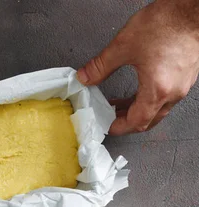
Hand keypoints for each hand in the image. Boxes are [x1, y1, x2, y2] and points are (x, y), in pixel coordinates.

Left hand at [77, 0, 198, 134]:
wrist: (192, 7)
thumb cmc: (168, 22)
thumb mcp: (124, 45)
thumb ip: (101, 66)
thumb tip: (85, 77)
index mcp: (157, 90)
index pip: (136, 123)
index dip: (118, 127)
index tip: (107, 126)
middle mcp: (173, 92)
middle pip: (147, 121)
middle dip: (127, 122)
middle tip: (111, 117)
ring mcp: (182, 85)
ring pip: (158, 110)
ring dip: (138, 110)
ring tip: (122, 104)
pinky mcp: (186, 75)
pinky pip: (166, 97)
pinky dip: (150, 99)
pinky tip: (140, 90)